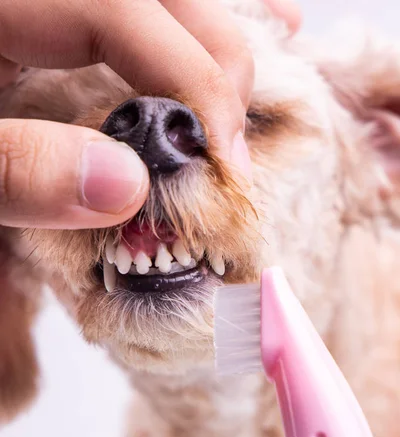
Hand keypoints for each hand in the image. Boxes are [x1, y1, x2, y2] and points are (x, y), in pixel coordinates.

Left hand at [0, 0, 299, 229]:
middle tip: (233, 148)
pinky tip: (215, 41)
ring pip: (165, 3)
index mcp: (5, 1)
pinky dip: (186, 32)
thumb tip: (127, 186)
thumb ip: (20, 170)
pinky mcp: (61, 18)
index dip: (192, 82)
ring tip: (259, 78)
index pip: (119, 7)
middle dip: (217, 63)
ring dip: (214, 40)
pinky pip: (140, 15)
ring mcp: (58, 4)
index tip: (229, 163)